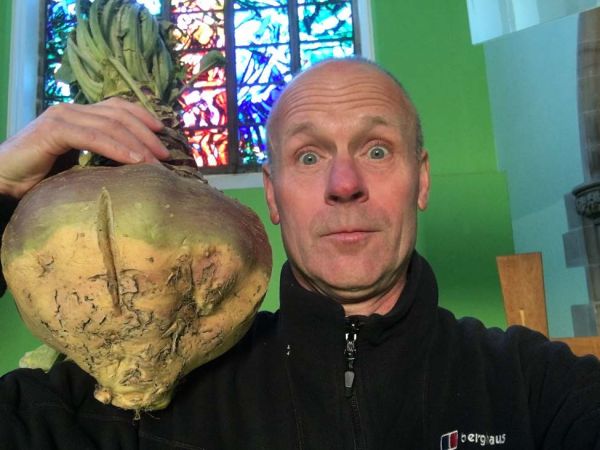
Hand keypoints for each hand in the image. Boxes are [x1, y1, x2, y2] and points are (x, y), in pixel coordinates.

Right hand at [0, 97, 169, 198]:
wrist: (4, 180)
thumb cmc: (41, 176)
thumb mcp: (78, 163)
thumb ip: (100, 156)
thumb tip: (136, 165)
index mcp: (80, 114)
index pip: (118, 107)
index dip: (143, 116)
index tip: (164, 133)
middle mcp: (72, 110)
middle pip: (119, 114)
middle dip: (146, 133)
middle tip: (166, 154)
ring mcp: (62, 117)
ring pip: (110, 124)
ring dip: (138, 143)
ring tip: (155, 161)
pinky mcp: (53, 130)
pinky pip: (93, 137)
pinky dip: (117, 148)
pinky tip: (134, 160)